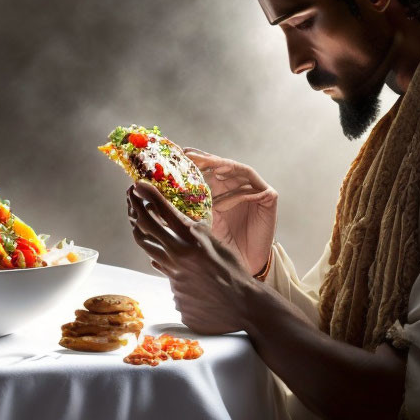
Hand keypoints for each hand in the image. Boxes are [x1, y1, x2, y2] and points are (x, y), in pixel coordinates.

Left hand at [126, 181, 252, 334]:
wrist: (243, 304)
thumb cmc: (235, 271)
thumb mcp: (217, 243)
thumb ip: (197, 233)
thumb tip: (181, 224)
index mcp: (192, 239)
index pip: (163, 211)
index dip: (148, 195)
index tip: (137, 185)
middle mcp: (178, 255)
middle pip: (144, 228)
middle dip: (134, 208)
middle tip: (131, 199)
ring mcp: (172, 275)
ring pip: (147, 248)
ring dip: (140, 232)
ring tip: (138, 222)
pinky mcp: (173, 291)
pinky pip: (162, 270)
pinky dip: (161, 260)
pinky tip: (164, 256)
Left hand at [183, 148, 276, 274]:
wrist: (247, 264)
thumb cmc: (223, 246)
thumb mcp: (199, 225)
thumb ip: (183, 210)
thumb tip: (151, 203)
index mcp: (218, 190)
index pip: (204, 170)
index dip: (189, 162)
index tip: (172, 155)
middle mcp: (235, 186)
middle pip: (218, 165)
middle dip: (201, 159)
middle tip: (185, 154)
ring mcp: (253, 189)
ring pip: (235, 169)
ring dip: (218, 164)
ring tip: (203, 162)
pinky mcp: (269, 196)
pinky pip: (251, 186)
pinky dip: (237, 186)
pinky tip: (222, 186)